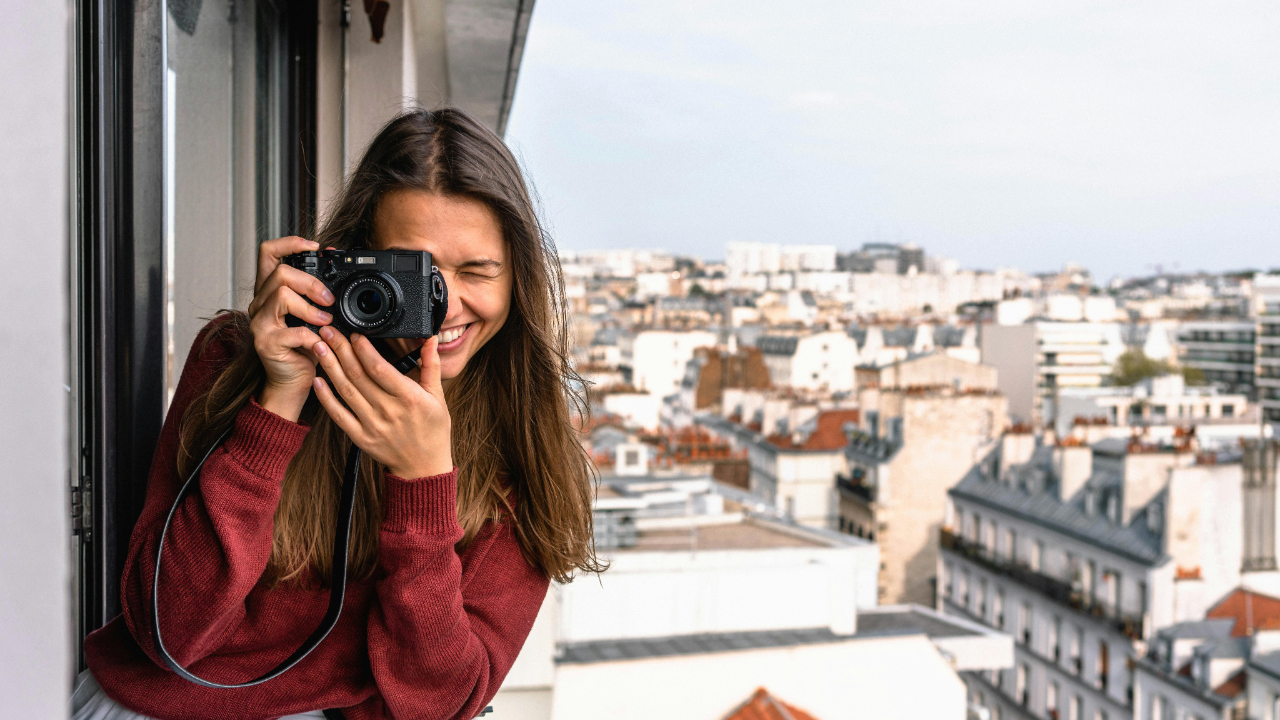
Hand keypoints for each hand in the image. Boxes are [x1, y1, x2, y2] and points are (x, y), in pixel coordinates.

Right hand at [247, 236, 334, 421]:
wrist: (292, 382)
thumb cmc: (304, 348)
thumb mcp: (313, 316)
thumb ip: (318, 294)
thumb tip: (337, 266)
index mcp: (269, 291)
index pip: (268, 252)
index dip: (290, 242)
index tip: (315, 246)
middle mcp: (259, 304)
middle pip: (280, 273)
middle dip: (311, 283)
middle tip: (329, 300)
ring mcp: (259, 323)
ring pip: (281, 295)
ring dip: (311, 308)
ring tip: (326, 323)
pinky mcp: (266, 343)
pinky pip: (291, 331)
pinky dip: (312, 337)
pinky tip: (320, 344)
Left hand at [311, 330, 452, 479]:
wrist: (423, 468)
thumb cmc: (433, 431)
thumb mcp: (438, 397)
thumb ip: (431, 366)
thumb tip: (431, 339)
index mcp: (409, 398)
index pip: (380, 368)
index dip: (364, 349)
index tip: (355, 334)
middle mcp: (389, 411)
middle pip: (359, 375)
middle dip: (341, 349)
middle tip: (329, 331)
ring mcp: (372, 426)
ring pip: (346, 391)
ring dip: (330, 367)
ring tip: (319, 347)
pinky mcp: (361, 438)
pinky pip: (339, 415)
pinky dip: (326, 398)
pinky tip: (318, 381)